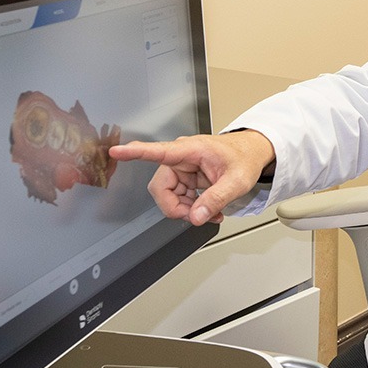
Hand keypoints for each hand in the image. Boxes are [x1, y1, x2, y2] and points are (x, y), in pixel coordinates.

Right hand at [109, 130, 274, 225]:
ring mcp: (181, 168)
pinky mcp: (184, 178)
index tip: (115, 152)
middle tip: (198, 216)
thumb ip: (216, 199)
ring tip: (211, 212)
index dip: (135, 153)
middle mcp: (180, 158)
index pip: (158, 151)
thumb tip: (196, 217)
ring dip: (186, 209)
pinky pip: (177, 198)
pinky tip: (208, 210)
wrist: (252, 153)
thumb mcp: (237, 181)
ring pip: (167, 196)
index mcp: (190, 150)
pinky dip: (191, 208)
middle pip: (160, 188)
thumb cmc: (244, 158)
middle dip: (176, 207)